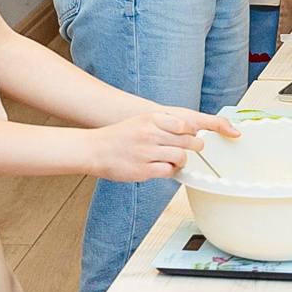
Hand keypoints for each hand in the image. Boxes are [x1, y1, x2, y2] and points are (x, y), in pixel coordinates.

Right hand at [89, 108, 236, 182]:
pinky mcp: (143, 170)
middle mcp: (150, 134)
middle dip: (195, 146)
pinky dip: (171, 171)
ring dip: (183, 160)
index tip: (193, 134)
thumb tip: (187, 129)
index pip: (184, 124)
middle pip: (187, 141)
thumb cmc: (119, 136)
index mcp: (151, 119)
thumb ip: (163, 123)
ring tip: (178, 159)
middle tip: (196, 148)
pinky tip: (166, 168)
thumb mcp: (142, 120)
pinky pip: (168, 171)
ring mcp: (147, 153)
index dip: (193, 131)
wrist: (95, 150)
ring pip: (181, 157)